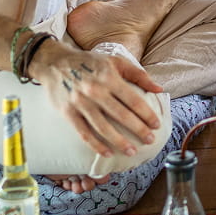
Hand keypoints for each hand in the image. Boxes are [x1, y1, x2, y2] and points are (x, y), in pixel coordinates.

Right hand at [32, 41, 165, 157]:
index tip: (156, 125)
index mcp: (109, 77)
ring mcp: (80, 103)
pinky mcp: (68, 113)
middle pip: (121, 115)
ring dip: (119, 142)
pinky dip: (96, 145)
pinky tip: (108, 153)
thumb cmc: (90, 62)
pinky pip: (84, 133)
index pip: (133, 100)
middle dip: (138, 130)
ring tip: (132, 151)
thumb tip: (159, 89)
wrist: (55, 63)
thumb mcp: (116, 61)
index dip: (146, 114)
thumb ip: (139, 75)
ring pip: (103, 127)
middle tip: (150, 140)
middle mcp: (95, 91)